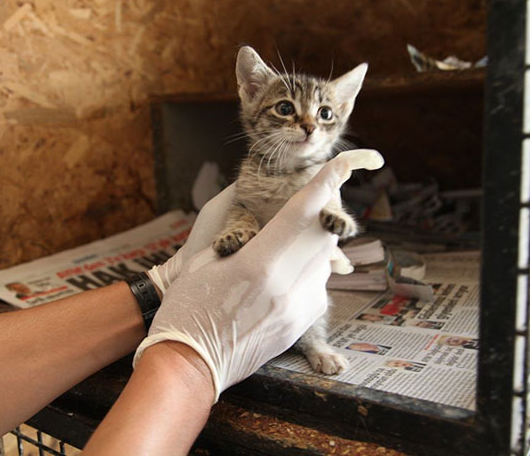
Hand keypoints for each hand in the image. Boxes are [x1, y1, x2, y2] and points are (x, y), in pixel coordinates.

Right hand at [134, 150, 371, 401]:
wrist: (190, 365)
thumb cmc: (188, 308)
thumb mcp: (208, 262)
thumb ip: (244, 237)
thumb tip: (274, 225)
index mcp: (259, 263)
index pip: (301, 213)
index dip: (323, 183)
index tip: (340, 164)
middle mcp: (287, 286)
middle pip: (322, 235)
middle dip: (321, 212)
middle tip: (314, 201)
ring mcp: (298, 309)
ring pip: (324, 261)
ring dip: (313, 245)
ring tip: (287, 246)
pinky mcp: (300, 326)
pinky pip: (318, 287)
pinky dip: (308, 273)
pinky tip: (283, 277)